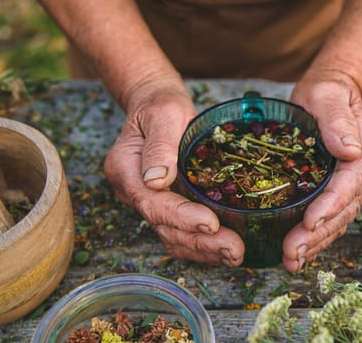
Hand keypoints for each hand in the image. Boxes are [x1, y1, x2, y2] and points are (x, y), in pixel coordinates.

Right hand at [104, 77, 244, 266]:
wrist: (157, 107)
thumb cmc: (161, 106)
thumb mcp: (163, 113)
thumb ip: (160, 145)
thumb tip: (156, 181)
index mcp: (126, 169)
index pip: (152, 203)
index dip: (182, 217)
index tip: (212, 224)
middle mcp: (134, 192)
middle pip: (164, 227)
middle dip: (200, 242)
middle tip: (234, 250)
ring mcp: (148, 202)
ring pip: (172, 236)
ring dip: (204, 251)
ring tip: (235, 255)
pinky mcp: (165, 206)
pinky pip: (180, 233)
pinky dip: (202, 245)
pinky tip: (226, 250)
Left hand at [282, 70, 361, 271]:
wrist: (333, 92)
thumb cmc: (327, 92)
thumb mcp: (327, 96)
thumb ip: (337, 120)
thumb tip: (349, 151)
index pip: (349, 184)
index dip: (330, 206)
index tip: (309, 223)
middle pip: (344, 209)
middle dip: (318, 234)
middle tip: (291, 253)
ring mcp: (354, 181)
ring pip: (339, 219)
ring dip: (316, 243)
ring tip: (292, 260)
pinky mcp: (341, 187)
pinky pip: (332, 216)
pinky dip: (317, 235)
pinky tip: (300, 250)